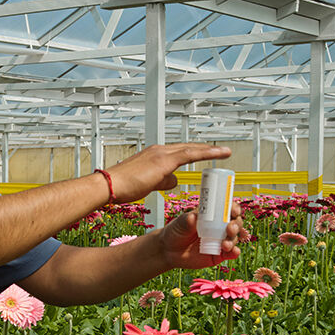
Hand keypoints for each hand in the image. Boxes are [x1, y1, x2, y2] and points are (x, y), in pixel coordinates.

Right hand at [105, 143, 230, 203]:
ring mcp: (161, 153)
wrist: (110, 185)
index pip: (178, 152)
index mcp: (154, 155)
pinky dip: (206, 153)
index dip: (193, 152)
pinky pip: (190, 154)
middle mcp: (159, 150)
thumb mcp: (147, 184)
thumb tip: (175, 180)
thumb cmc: (122, 187)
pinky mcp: (164, 160)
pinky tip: (218, 154)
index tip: (205, 154)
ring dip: (209, 150)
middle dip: (204, 149)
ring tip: (224, 152)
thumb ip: (162, 181)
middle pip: (187, 147)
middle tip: (220, 151)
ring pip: (191, 148)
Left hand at [160, 205, 243, 269]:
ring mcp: (219, 241)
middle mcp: (219, 227)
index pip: (227, 209)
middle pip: (235, 223)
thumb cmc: (176, 232)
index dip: (233, 208)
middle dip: (236, 225)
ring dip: (233, 240)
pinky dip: (234, 252)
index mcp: (212, 215)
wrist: (169, 250)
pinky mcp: (218, 254)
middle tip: (229, 229)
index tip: (233, 210)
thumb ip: (187, 220)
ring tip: (224, 245)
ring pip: (234, 238)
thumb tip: (192, 217)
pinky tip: (234, 252)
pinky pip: (230, 253)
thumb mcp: (179, 223)